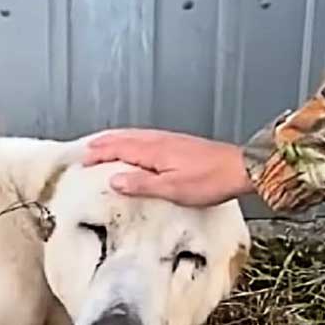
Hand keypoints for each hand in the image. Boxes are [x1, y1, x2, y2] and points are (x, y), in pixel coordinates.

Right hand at [82, 129, 254, 206]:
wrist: (240, 168)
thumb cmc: (211, 180)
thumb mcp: (172, 189)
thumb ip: (142, 185)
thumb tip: (115, 181)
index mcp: (154, 151)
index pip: (118, 149)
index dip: (99, 154)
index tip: (84, 160)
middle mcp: (159, 141)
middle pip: (124, 138)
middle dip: (103, 143)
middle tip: (87, 149)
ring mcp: (169, 140)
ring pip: (134, 136)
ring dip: (116, 139)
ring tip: (104, 143)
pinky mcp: (178, 144)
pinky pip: (146, 137)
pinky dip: (132, 139)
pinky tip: (136, 145)